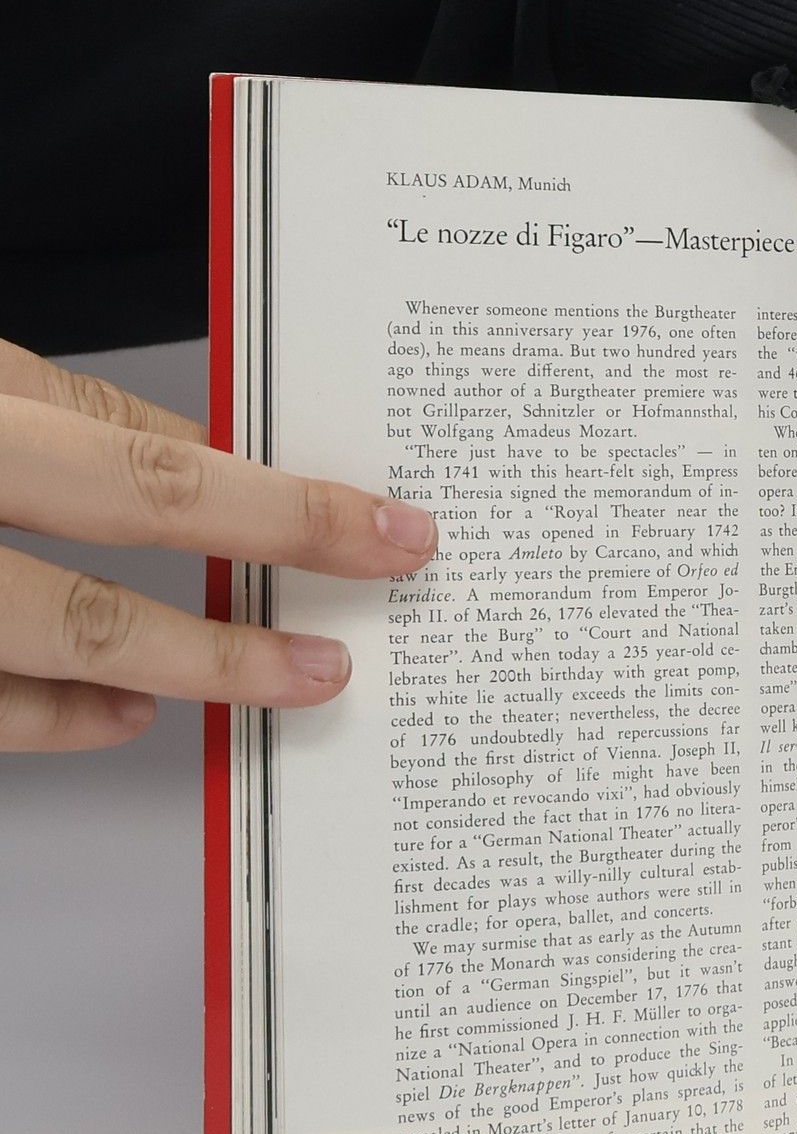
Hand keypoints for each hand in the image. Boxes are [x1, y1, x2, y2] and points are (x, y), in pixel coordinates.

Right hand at [0, 339, 437, 752]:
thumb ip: (78, 417)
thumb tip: (210, 452)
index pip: (162, 452)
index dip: (289, 500)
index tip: (387, 527)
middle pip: (144, 505)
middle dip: (287, 538)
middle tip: (388, 572)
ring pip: (82, 631)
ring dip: (210, 661)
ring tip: (306, 674)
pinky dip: (70, 715)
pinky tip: (134, 710)